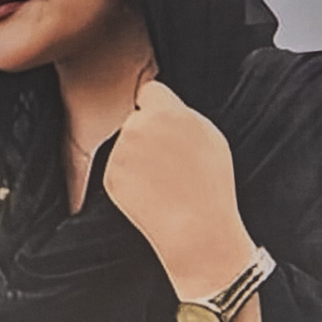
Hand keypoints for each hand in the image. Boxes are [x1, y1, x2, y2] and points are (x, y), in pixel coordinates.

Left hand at [104, 79, 255, 297]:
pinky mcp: (110, 176)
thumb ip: (183, 115)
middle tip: (168, 164)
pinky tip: (152, 195)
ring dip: (138, 159)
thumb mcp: (210, 137)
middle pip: (136, 119)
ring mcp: (120, 152)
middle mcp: (138, 125)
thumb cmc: (211, 185)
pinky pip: (120, 171)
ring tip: (164, 183)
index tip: (167, 127)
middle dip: (147, 135)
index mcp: (166, 111)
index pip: (149, 92)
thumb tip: (165, 106)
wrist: (196, 230)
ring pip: (126, 146)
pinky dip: (131, 181)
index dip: (158, 110)